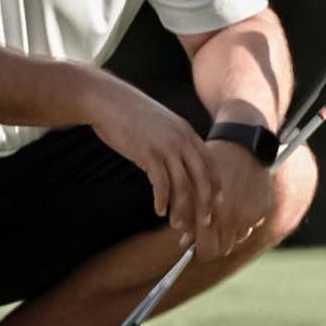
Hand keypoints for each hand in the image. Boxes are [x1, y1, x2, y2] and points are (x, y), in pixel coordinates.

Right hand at [90, 86, 219, 235]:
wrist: (109, 101)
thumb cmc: (131, 115)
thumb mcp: (161, 126)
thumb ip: (172, 144)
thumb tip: (173, 167)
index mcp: (187, 132)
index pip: (210, 163)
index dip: (215, 185)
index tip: (216, 204)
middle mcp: (181, 139)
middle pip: (202, 177)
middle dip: (205, 202)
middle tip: (203, 222)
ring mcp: (166, 146)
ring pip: (182, 184)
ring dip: (181, 208)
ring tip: (177, 223)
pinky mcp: (148, 153)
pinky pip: (161, 183)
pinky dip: (162, 200)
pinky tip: (159, 210)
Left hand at [187, 139, 272, 262]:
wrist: (243, 145)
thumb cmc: (215, 163)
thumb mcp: (196, 186)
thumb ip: (188, 215)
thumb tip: (183, 242)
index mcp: (212, 212)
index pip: (205, 249)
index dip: (198, 251)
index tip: (194, 246)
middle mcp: (232, 217)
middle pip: (222, 250)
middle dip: (213, 244)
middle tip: (207, 234)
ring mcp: (249, 215)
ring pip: (236, 238)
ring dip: (229, 231)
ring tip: (222, 213)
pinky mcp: (261, 210)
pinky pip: (250, 225)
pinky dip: (243, 220)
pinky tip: (237, 202)